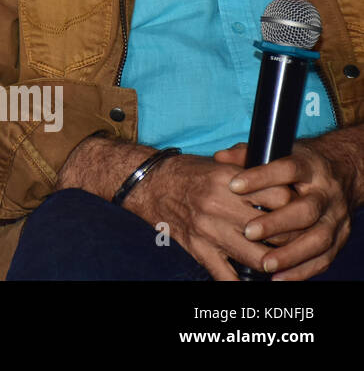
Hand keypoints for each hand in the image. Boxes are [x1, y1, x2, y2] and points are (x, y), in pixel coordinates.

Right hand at [124, 151, 293, 280]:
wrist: (150, 183)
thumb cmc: (189, 173)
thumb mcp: (222, 165)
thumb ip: (253, 178)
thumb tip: (288, 193)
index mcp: (228, 181)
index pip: (280, 198)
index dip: (295, 206)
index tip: (300, 210)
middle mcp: (219, 205)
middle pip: (275, 231)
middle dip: (291, 238)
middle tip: (298, 238)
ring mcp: (208, 230)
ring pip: (258, 257)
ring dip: (274, 261)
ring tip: (281, 258)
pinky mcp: (198, 249)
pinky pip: (226, 276)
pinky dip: (243, 284)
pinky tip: (256, 282)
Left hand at [217, 141, 352, 279]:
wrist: (342, 173)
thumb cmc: (299, 166)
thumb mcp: (278, 153)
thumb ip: (248, 155)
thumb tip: (220, 157)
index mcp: (309, 167)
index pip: (286, 169)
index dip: (260, 177)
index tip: (233, 185)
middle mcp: (325, 193)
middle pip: (305, 210)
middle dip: (276, 223)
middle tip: (248, 232)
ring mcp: (335, 218)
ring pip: (317, 239)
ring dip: (290, 254)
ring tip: (264, 263)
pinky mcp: (340, 238)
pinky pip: (324, 259)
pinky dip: (302, 270)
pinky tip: (279, 277)